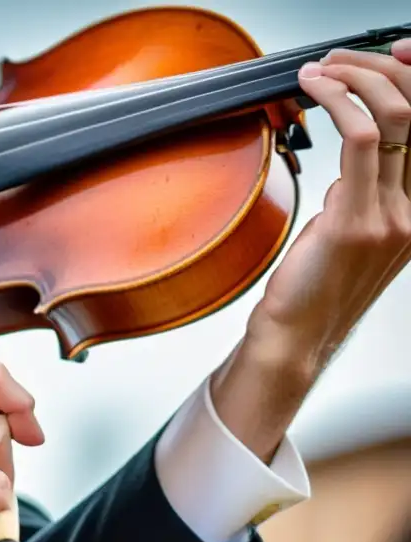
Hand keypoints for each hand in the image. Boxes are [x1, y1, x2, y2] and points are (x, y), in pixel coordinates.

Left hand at [211, 40, 410, 461]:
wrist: (292, 340)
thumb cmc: (307, 291)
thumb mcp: (341, 236)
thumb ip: (354, 199)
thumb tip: (349, 170)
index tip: (390, 54)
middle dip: (382, 70)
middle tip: (342, 58)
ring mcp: (391, 218)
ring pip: (396, 118)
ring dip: (355, 79)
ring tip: (320, 67)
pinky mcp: (357, 222)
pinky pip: (363, 142)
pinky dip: (337, 102)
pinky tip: (312, 87)